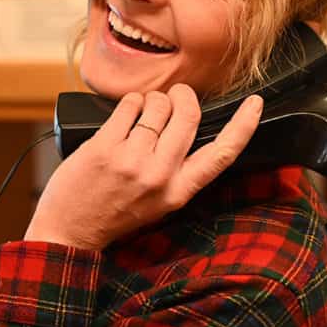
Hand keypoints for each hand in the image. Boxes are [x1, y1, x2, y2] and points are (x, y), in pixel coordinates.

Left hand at [25, 84, 262, 249]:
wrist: (70, 230)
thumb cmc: (114, 212)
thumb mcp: (159, 201)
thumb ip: (177, 169)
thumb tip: (187, 124)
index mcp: (179, 191)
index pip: (223, 154)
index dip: (244, 125)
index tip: (256, 103)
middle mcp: (160, 175)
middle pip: (188, 115)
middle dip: (183, 96)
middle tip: (174, 96)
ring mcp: (132, 160)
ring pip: (158, 105)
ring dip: (152, 99)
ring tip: (142, 111)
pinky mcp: (105, 147)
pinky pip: (128, 105)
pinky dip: (130, 102)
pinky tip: (125, 113)